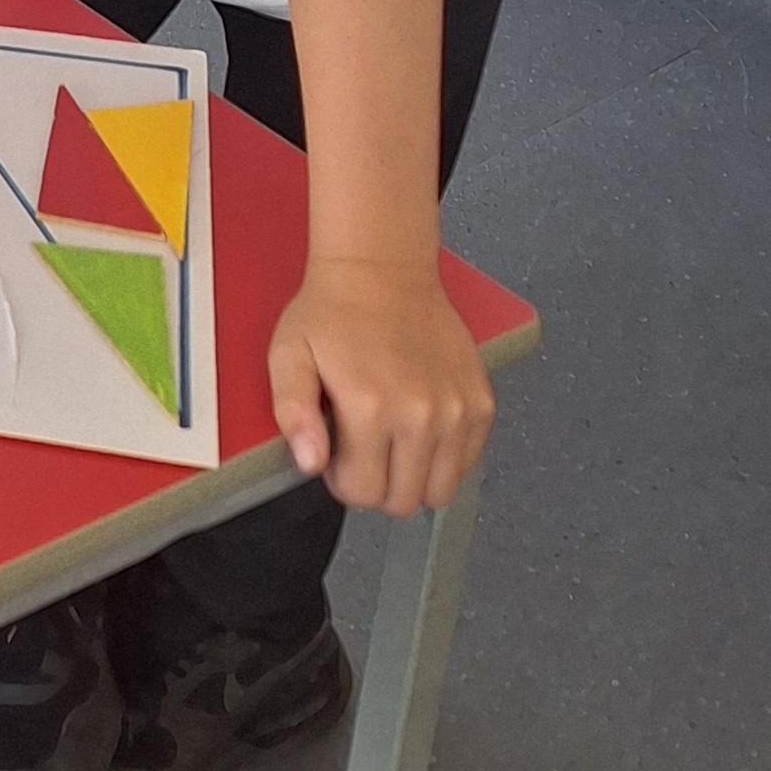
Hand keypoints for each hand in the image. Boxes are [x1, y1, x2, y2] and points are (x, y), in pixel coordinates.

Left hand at [267, 259, 492, 514]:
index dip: (343, 480)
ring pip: (439, 490)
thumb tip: (311, 465)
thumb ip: (293, 415)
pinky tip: (420, 427)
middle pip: (403, 500)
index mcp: (370, 408)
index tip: (337, 453)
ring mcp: (457, 411)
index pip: (362, 493)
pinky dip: (444, 458)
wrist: (382, 270)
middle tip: (363, 446)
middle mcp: (421, 415)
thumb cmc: (331, 314)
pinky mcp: (481, 402)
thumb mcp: (289, 357)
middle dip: (377, 484)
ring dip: (413, 477)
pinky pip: (467, 463)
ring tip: (392, 439)